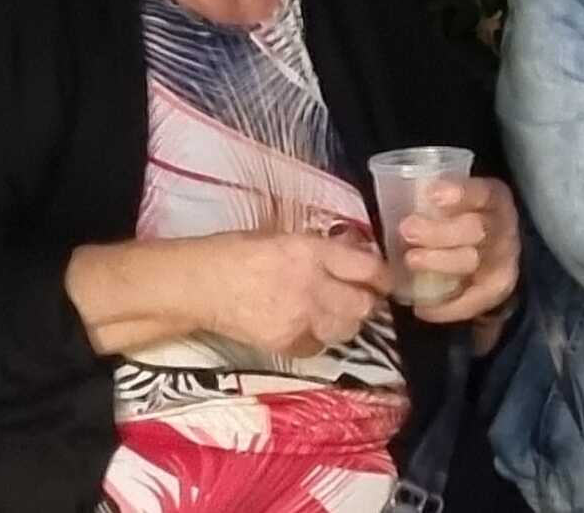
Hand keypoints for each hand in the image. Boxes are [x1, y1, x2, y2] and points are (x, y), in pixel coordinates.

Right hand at [197, 231, 391, 354]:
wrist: (200, 285)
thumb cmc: (238, 252)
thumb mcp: (286, 237)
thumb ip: (322, 249)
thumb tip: (355, 254)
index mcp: (312, 252)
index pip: (367, 268)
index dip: (382, 276)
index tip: (384, 280)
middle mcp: (312, 286)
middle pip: (362, 305)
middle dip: (366, 302)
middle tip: (359, 297)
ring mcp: (299, 319)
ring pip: (346, 329)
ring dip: (346, 322)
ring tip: (333, 313)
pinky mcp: (286, 344)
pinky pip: (319, 346)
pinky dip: (320, 339)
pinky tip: (308, 327)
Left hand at [398, 177, 519, 326]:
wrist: (492, 253)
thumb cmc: (460, 219)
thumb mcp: (455, 202)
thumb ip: (432, 202)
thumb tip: (388, 202)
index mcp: (493, 197)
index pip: (481, 193)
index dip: (460, 193)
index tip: (431, 194)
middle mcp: (503, 227)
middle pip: (476, 229)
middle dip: (439, 231)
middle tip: (407, 230)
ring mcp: (502, 260)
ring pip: (473, 261)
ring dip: (439, 262)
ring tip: (411, 260)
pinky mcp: (496, 289)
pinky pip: (473, 301)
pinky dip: (446, 306)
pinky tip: (421, 306)